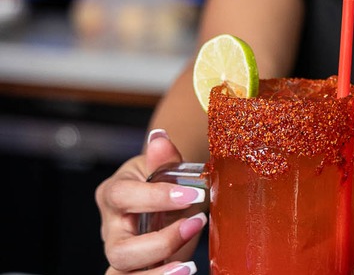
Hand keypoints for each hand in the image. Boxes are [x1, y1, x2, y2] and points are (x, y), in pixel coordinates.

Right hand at [95, 129, 206, 273]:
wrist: (166, 198)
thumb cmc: (161, 181)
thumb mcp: (163, 167)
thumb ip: (163, 158)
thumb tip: (159, 138)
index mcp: (113, 194)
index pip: (122, 196)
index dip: (155, 197)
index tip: (193, 194)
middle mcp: (112, 228)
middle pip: (119, 249)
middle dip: (160, 242)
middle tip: (196, 224)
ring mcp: (122, 253)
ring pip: (121, 273)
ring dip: (157, 274)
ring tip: (189, 267)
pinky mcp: (136, 269)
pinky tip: (184, 272)